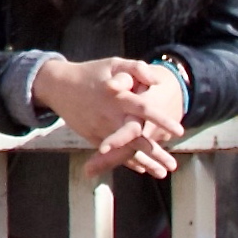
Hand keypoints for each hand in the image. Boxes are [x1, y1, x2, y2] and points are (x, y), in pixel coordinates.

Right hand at [33, 55, 187, 177]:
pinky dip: (127, 161)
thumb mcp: (114, 64)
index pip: (144, 109)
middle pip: (136, 138)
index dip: (161, 120)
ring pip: (125, 150)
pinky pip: (113, 152)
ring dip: (145, 163)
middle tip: (172, 166)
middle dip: (154, 153)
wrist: (58, 86)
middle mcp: (110, 116)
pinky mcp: (93, 137)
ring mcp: (101, 129)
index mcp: (117, 97)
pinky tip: (142, 169)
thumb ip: (137, 69)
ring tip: (163, 173)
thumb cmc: (91, 73)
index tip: (179, 131)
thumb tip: (157, 81)